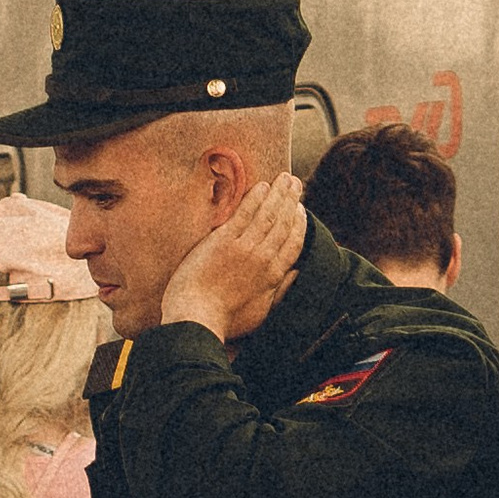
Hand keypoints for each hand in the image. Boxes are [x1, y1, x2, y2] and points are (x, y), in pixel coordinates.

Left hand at [160, 173, 307, 343]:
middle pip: (284, 223)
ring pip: (268, 214)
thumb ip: (280, 290)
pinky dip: (255, 199)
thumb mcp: (261, 311)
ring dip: (279, 194)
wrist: (197, 317)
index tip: (301, 209)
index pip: (294, 243)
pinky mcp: (224, 240)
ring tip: (285, 178)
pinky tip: (262, 186)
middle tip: (296, 183)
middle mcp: (263, 258)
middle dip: (292, 201)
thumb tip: (296, 273)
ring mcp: (244, 247)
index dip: (299, 223)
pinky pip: (244, 214)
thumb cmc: (226, 319)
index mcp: (274, 275)